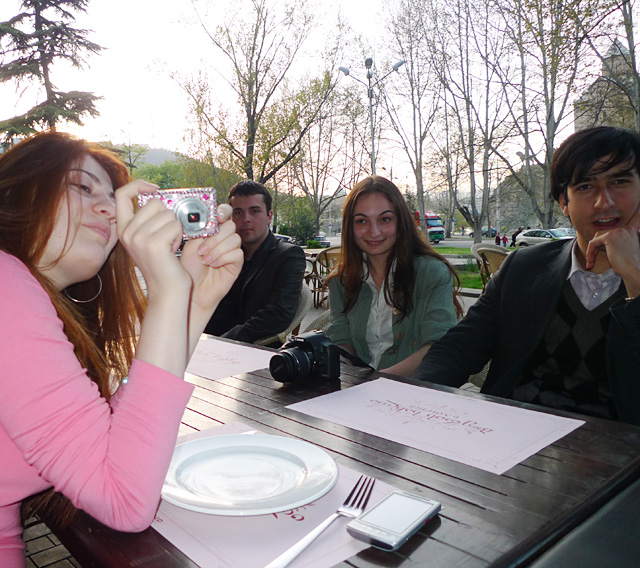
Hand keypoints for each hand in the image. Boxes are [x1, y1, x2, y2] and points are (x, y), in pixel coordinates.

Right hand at [115, 180, 190, 297]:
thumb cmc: (164, 265)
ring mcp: (138, 237)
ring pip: (168, 214)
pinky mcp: (154, 243)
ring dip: (176, 228)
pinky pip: (175, 225)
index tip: (155, 188)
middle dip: (168, 216)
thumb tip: (159, 195)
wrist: (167, 292)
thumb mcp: (150, 239)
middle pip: (154, 202)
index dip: (139, 185)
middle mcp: (127, 232)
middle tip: (167, 237)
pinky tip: (173, 251)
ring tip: (170, 246)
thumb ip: (149, 219)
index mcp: (124, 229)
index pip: (123, 194)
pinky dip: (180, 236)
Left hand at [179, 204, 242, 314]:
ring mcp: (231, 250)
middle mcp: (223, 238)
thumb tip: (210, 219)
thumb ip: (201, 230)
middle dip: (215, 237)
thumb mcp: (190, 244)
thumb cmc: (189, 268)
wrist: (192, 290)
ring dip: (217, 249)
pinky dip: (223, 258)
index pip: (224, 213)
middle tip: (202, 249)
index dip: (223, 212)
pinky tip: (213, 265)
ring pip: (234, 239)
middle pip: (230, 225)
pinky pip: (236, 253)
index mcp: (212, 230)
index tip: (217, 218)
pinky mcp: (236, 262)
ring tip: (205, 260)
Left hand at [585, 202, 639, 296]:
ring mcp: (617, 231)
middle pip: (603, 233)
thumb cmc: (628, 264)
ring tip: (592, 262)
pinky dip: (589, 253)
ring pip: (597, 238)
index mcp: (631, 231)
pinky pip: (593, 243)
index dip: (638, 210)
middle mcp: (625, 229)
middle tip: (592, 260)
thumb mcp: (622, 249)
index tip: (639, 202)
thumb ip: (614, 242)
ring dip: (592, 251)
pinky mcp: (609, 237)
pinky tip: (591, 262)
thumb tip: (598, 241)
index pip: (635, 217)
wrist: (633, 270)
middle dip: (596, 246)